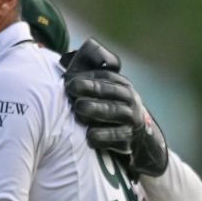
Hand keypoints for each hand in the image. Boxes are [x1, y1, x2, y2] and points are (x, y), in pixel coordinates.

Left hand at [63, 42, 167, 178]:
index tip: (70, 80)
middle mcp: (130, 101)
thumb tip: (64, 60)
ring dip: (97, 110)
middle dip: (92, 89)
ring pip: (115, 113)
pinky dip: (103, 137)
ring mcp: (131, 121)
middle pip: (111, 92)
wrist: (138, 138)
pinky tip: (89, 136)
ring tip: (79, 108)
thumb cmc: (110, 109)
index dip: (88, 77)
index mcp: (122, 85)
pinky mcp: (129, 140)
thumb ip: (86, 75)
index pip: (107, 77)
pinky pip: (117, 138)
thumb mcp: (104, 90)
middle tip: (71, 89)